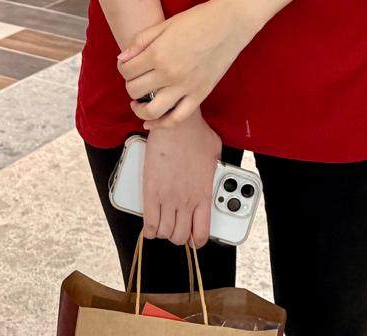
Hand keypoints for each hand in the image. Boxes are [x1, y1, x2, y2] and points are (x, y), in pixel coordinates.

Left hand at [118, 0, 254, 128]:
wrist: (229, 23)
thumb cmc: (197, 20)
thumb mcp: (164, 24)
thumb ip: (140, 41)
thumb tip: (121, 58)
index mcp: (158, 53)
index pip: (127, 71)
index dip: (123, 68)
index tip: (128, 65)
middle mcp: (169, 73)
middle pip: (135, 90)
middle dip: (130, 85)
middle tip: (136, 79)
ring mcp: (185, 87)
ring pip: (152, 111)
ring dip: (139, 109)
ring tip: (137, 103)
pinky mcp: (199, 95)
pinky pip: (177, 118)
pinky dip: (161, 124)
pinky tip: (152, 123)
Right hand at [140, 111, 220, 247]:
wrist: (176, 125)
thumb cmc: (196, 134)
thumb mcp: (216, 154)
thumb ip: (217, 168)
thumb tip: (217, 167)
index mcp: (204, 195)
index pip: (201, 232)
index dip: (196, 241)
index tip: (193, 239)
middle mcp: (186, 201)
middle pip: (180, 235)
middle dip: (178, 236)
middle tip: (176, 229)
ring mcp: (168, 198)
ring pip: (164, 232)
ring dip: (163, 232)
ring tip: (163, 226)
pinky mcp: (151, 191)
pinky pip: (149, 221)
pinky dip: (149, 229)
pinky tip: (150, 228)